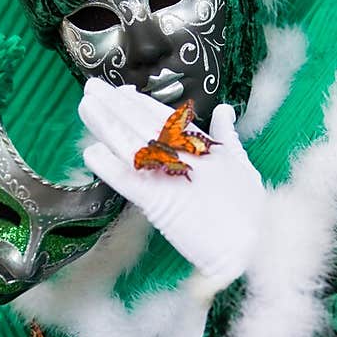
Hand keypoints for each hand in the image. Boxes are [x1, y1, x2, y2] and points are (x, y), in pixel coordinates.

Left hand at [78, 79, 265, 286]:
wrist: (250, 250)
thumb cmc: (250, 214)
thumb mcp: (244, 167)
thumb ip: (229, 137)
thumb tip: (224, 110)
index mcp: (204, 146)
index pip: (166, 118)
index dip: (140, 103)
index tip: (122, 92)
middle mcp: (185, 155)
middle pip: (143, 123)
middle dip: (116, 104)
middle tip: (93, 87)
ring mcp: (170, 177)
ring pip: (131, 144)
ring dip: (106, 123)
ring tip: (86, 105)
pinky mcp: (159, 204)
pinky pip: (128, 181)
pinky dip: (108, 167)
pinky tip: (91, 152)